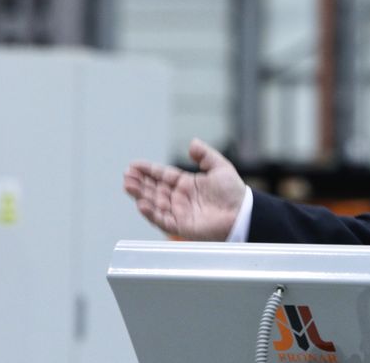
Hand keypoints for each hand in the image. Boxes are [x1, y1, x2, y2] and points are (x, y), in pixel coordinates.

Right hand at [123, 138, 245, 240]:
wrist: (242, 212)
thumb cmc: (233, 192)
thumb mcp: (220, 167)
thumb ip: (205, 155)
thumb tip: (192, 143)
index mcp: (187, 184)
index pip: (163, 175)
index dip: (148, 170)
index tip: (134, 165)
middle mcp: (180, 198)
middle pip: (154, 189)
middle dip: (140, 182)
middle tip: (127, 175)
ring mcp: (179, 212)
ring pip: (154, 203)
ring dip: (140, 195)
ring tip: (128, 185)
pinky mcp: (181, 226)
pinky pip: (162, 220)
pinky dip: (151, 213)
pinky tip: (141, 204)